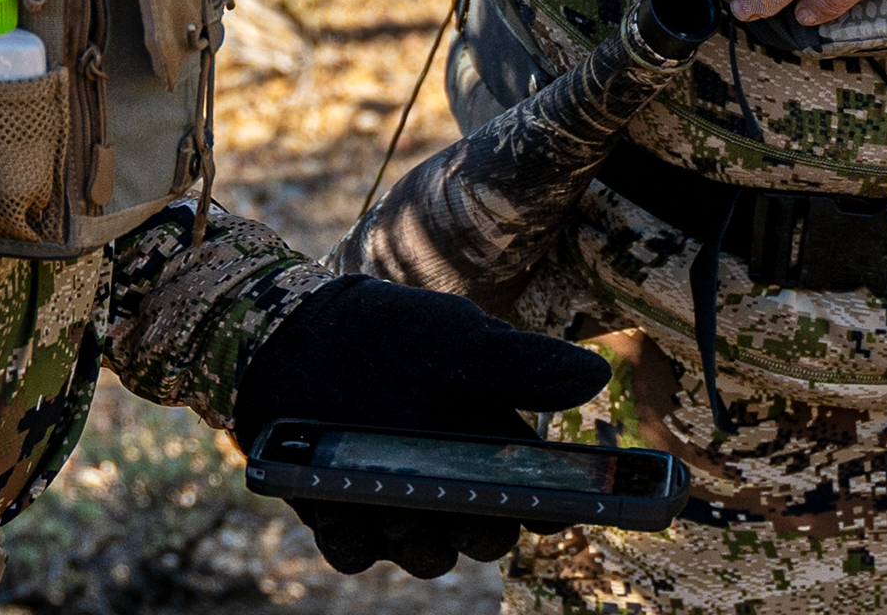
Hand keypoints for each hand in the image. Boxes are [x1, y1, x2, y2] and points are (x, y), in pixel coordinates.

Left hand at [232, 278, 611, 577]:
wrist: (290, 333)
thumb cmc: (384, 331)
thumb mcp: (453, 338)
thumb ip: (518, 365)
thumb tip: (596, 376)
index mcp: (488, 442)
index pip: (537, 494)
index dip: (550, 509)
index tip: (548, 510)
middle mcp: (448, 483)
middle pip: (484, 538)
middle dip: (479, 534)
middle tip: (464, 512)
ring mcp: (395, 506)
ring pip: (423, 555)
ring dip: (414, 539)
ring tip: (389, 500)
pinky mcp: (341, 516)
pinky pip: (355, 554)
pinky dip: (350, 537)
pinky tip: (341, 504)